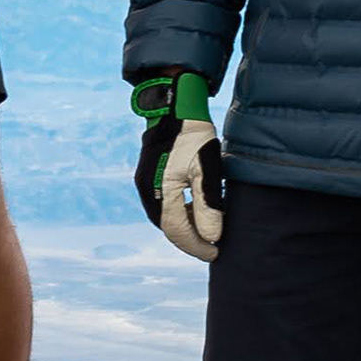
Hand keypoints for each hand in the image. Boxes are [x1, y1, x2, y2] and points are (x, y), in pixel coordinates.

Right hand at [132, 71, 226, 262]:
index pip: (178, 231)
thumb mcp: (208, 170)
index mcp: (161, 190)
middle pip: (169, 228)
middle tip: (213, 249)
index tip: (215, 253)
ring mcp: (145, 183)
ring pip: (164, 218)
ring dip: (184, 228)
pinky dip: (178, 214)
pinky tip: (194, 213)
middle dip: (191, 241)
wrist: (174, 106)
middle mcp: (148, 190)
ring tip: (206, 233)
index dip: (197, 246)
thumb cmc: (194, 135)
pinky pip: (162, 205)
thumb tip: (211, 237)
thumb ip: (209, 206)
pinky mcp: (148, 176)